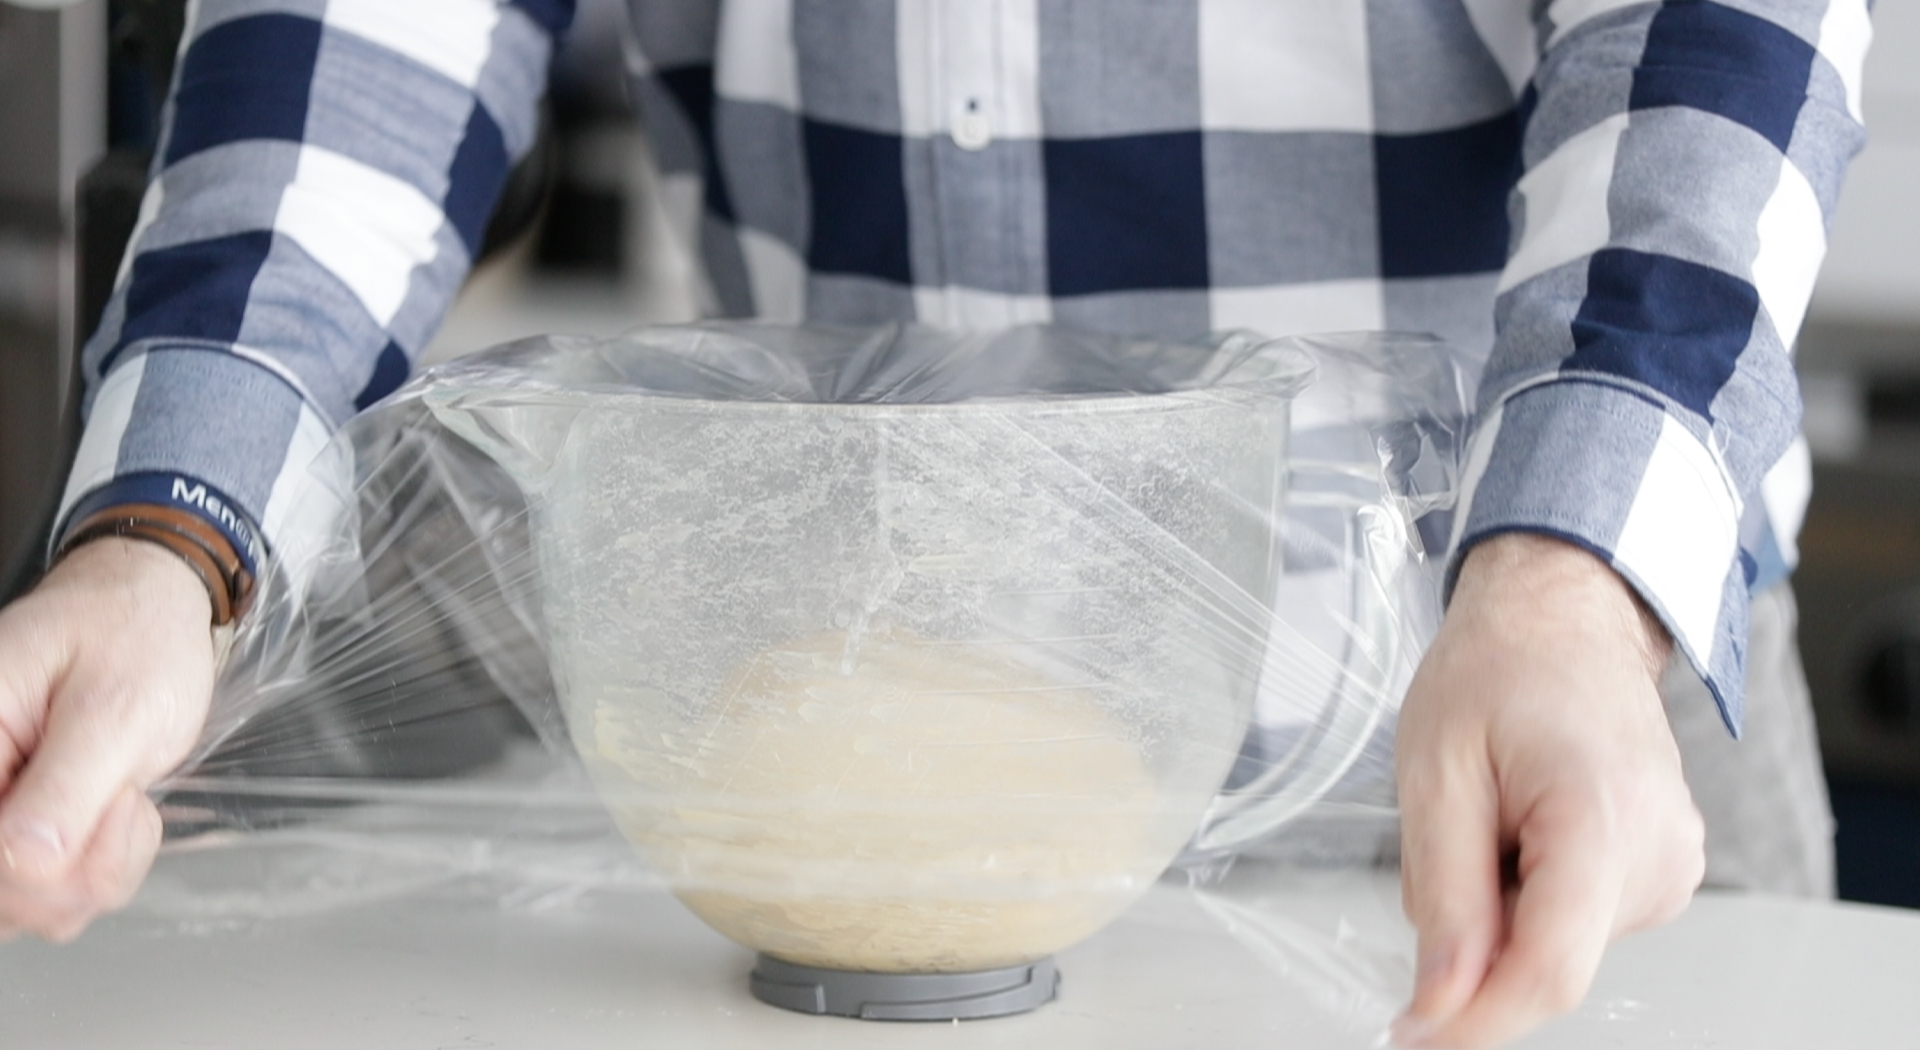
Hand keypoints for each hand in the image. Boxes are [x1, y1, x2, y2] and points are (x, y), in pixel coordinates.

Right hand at [0, 538, 215, 941]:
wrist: (149, 615)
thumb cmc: (130, 637)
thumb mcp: (115, 706)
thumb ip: (67, 784)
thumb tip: (26, 859)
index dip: (41, 863)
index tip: (106, 804)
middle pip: (4, 897)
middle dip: (82, 866)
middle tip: (122, 792)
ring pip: (28, 909)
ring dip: (98, 869)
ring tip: (119, 792)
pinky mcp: (19, 839)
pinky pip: (55, 899)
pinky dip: (105, 868)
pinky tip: (118, 812)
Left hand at [1390, 533, 1704, 1047]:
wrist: (1562, 619)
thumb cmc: (1500, 668)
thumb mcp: (1434, 772)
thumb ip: (1441, 895)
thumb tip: (1439, 1000)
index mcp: (1602, 817)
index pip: (1548, 969)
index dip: (1476, 1020)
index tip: (1415, 1036)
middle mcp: (1658, 851)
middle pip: (1548, 961)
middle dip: (1478, 935)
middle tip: (1456, 833)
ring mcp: (1672, 866)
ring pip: (1557, 944)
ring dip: (1503, 906)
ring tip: (1496, 809)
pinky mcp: (1665, 873)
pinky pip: (1577, 920)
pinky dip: (1532, 891)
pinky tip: (1525, 823)